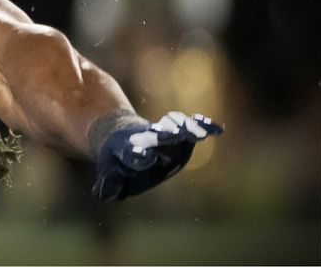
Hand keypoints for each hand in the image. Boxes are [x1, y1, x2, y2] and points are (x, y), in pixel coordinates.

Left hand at [93, 111, 223, 200]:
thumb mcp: (109, 174)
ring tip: (200, 132)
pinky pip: (190, 125)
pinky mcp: (176, 130)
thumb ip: (108, 184)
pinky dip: (202, 126)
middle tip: (172, 134)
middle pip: (154, 136)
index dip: (137, 155)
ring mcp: (161, 133)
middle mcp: (144, 139)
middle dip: (162, 136)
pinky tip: (217, 129)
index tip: (145, 156)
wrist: (120, 134)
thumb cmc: (116, 162)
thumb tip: (103, 194)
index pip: (131, 153)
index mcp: (125, 149)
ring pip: (173, 127)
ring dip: (185, 129)